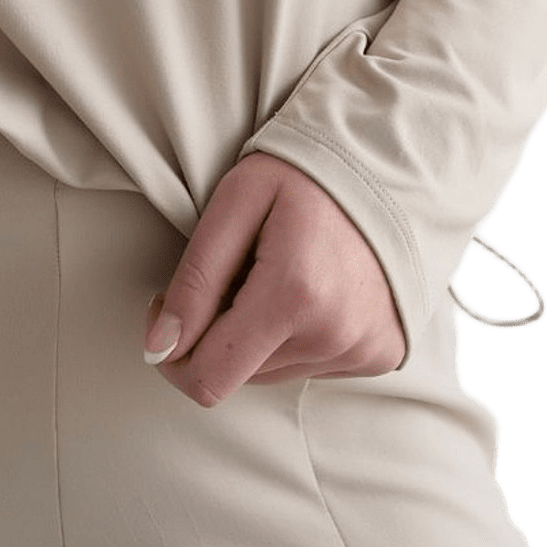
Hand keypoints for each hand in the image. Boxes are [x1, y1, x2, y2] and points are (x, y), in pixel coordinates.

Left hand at [144, 151, 404, 406]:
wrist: (387, 168)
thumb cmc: (303, 175)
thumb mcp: (235, 203)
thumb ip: (195, 278)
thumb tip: (159, 348)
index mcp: (292, 296)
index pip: (209, 378)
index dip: (171, 352)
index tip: (166, 305)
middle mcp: (333, 336)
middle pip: (238, 375)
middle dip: (215, 334)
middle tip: (226, 273)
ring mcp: (362, 350)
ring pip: (272, 373)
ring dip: (256, 336)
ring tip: (272, 273)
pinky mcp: (380, 354)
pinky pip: (311, 365)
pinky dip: (294, 337)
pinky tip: (307, 288)